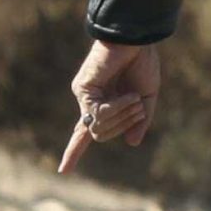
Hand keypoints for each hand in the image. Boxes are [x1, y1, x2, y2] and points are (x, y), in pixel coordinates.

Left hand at [62, 40, 160, 174]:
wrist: (136, 40)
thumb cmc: (142, 62)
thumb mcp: (148, 96)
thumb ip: (140, 120)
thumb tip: (131, 143)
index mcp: (104, 105)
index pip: (83, 134)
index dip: (73, 152)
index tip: (63, 171)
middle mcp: (89, 103)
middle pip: (100, 135)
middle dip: (123, 126)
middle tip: (139, 107)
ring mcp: (84, 96)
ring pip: (97, 128)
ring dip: (122, 117)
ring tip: (135, 98)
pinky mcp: (82, 88)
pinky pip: (98, 114)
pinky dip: (118, 108)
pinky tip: (128, 96)